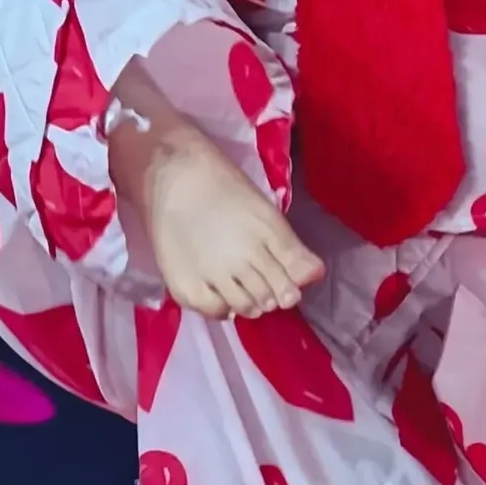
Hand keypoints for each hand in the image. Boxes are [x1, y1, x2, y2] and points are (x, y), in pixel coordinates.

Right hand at [107, 59, 323, 318]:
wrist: (170, 172)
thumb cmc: (221, 185)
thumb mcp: (264, 211)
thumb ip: (291, 248)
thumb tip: (316, 276)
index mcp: (267, 236)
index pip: (293, 282)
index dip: (290, 284)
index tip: (280, 277)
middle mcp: (244, 260)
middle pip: (271, 298)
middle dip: (270, 293)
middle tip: (255, 277)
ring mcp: (214, 276)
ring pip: (247, 308)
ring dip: (248, 300)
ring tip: (236, 281)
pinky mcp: (188, 288)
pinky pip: (217, 312)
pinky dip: (222, 306)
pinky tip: (218, 288)